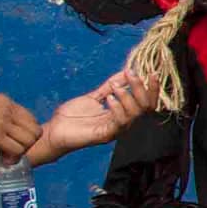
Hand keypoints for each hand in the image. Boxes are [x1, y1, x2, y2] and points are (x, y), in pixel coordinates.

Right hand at [0, 93, 43, 159]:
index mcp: (4, 101)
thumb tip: (13, 133)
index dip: (26, 134)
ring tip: (4, 155)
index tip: (13, 142)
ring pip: (28, 142)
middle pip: (34, 131)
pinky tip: (0, 158)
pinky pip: (16, 150)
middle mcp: (6, 109)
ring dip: (18, 153)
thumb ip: (0, 117)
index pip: (31, 120)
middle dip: (26, 145)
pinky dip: (11, 158)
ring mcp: (1, 121)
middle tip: (10, 152)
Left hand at [33, 66, 156, 162]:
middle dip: (140, 89)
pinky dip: (117, 108)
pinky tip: (109, 99)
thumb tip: (125, 72)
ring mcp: (115, 130)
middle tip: (131, 74)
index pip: (146, 103)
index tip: (151, 72)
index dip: (151, 89)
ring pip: (134, 115)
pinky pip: (119, 123)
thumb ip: (110, 86)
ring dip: (128, 97)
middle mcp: (123, 123)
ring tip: (115, 87)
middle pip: (145, 107)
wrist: (54, 132)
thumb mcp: (94, 97)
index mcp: (122, 114)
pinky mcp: (105, 135)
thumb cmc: (72, 117)